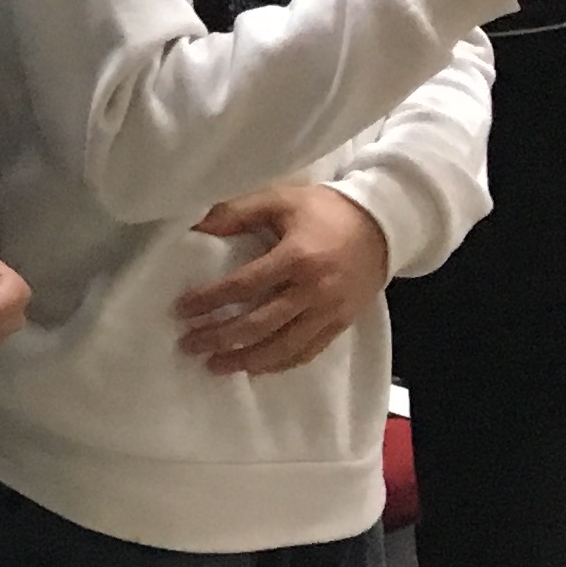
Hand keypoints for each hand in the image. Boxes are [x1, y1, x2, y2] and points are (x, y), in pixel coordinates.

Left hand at [173, 185, 392, 375]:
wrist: (384, 225)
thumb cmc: (325, 210)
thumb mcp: (281, 198)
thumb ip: (237, 211)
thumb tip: (196, 227)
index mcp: (297, 257)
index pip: (244, 286)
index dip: (210, 300)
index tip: (181, 310)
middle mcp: (314, 291)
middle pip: (260, 324)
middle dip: (220, 337)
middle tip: (188, 344)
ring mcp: (330, 312)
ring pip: (284, 348)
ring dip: (246, 360)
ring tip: (215, 365)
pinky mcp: (341, 324)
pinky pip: (307, 352)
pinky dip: (279, 364)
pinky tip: (254, 368)